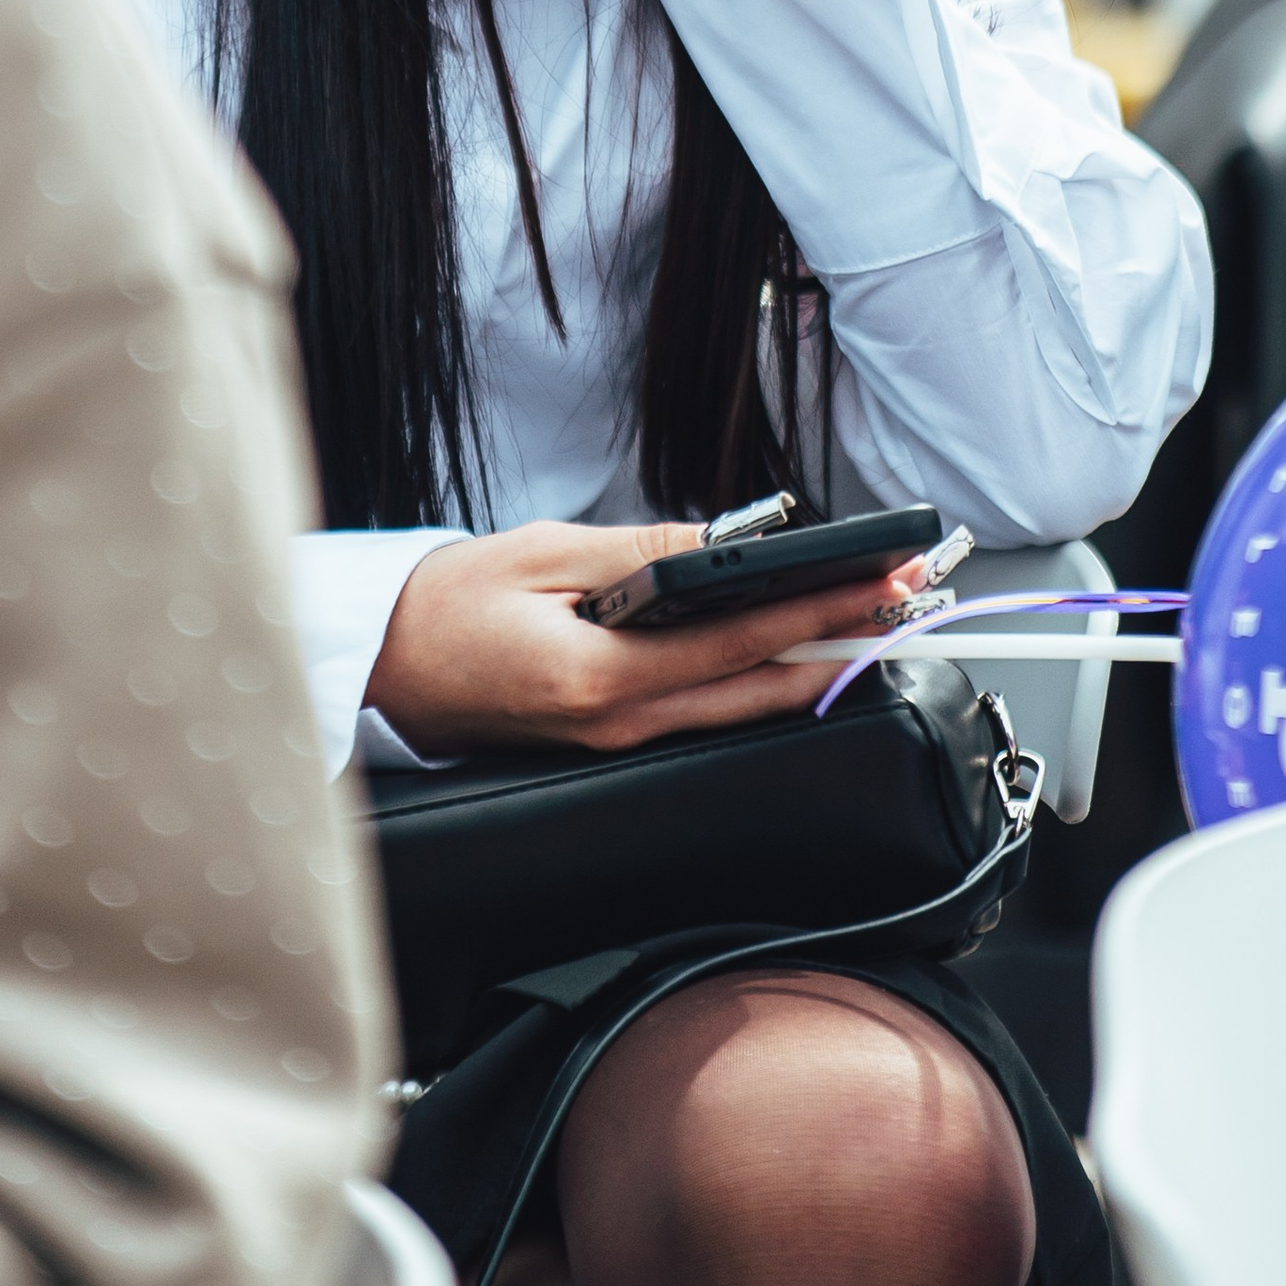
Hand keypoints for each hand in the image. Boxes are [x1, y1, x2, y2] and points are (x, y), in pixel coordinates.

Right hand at [365, 519, 916, 760]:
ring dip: (809, 658)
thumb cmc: (444, 607)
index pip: (739, 641)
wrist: (377, 668)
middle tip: (907, 599)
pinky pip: (703, 708)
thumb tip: (727, 545)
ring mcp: (617, 741)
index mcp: (600, 678)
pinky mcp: (609, 738)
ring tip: (870, 617)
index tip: (880, 582)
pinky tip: (790, 647)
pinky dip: (757, 676)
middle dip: (840, 639)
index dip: (819, 607)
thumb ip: (643, 556)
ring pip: (739, 705)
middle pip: (758, 687)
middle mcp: (620, 724)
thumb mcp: (543, 554)